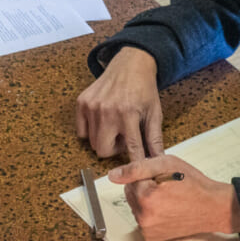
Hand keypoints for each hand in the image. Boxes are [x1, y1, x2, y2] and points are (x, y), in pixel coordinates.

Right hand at [76, 46, 162, 160]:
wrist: (130, 64)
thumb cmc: (144, 89)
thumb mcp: (154, 113)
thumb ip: (154, 138)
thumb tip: (158, 161)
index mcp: (128, 114)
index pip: (131, 148)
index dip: (134, 164)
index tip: (136, 176)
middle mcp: (107, 111)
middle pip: (103, 151)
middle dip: (113, 150)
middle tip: (123, 136)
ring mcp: (91, 106)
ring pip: (92, 142)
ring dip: (104, 139)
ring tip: (115, 126)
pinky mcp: (81, 102)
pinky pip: (82, 131)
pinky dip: (91, 131)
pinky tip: (103, 120)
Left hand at [109, 155, 239, 240]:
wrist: (213, 207)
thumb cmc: (194, 184)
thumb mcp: (167, 164)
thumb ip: (137, 168)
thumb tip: (113, 175)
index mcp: (146, 197)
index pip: (130, 179)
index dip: (147, 175)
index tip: (163, 178)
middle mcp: (144, 217)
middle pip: (131, 194)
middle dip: (144, 187)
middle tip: (166, 187)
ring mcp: (147, 229)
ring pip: (136, 206)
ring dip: (147, 200)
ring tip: (169, 198)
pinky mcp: (152, 237)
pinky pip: (142, 218)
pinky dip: (151, 212)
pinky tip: (167, 209)